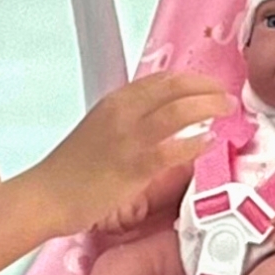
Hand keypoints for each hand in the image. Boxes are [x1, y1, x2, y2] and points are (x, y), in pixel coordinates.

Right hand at [25, 73, 224, 242]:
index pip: (161, 79)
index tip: (208, 85)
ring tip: (226, 110)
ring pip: (179, 110)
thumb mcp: (100, 131)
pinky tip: (209, 143)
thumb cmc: (72, 169)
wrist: (49, 195)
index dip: (191, 79)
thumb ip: (129, 122)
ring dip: (209, 106)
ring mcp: (129, 138)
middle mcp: (122, 112)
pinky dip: (197, 142)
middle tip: (225, 95)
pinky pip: (175, 149)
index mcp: (114, 101)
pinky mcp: (134, 165)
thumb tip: (161, 125)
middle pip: (175, 86)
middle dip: (206, 86)